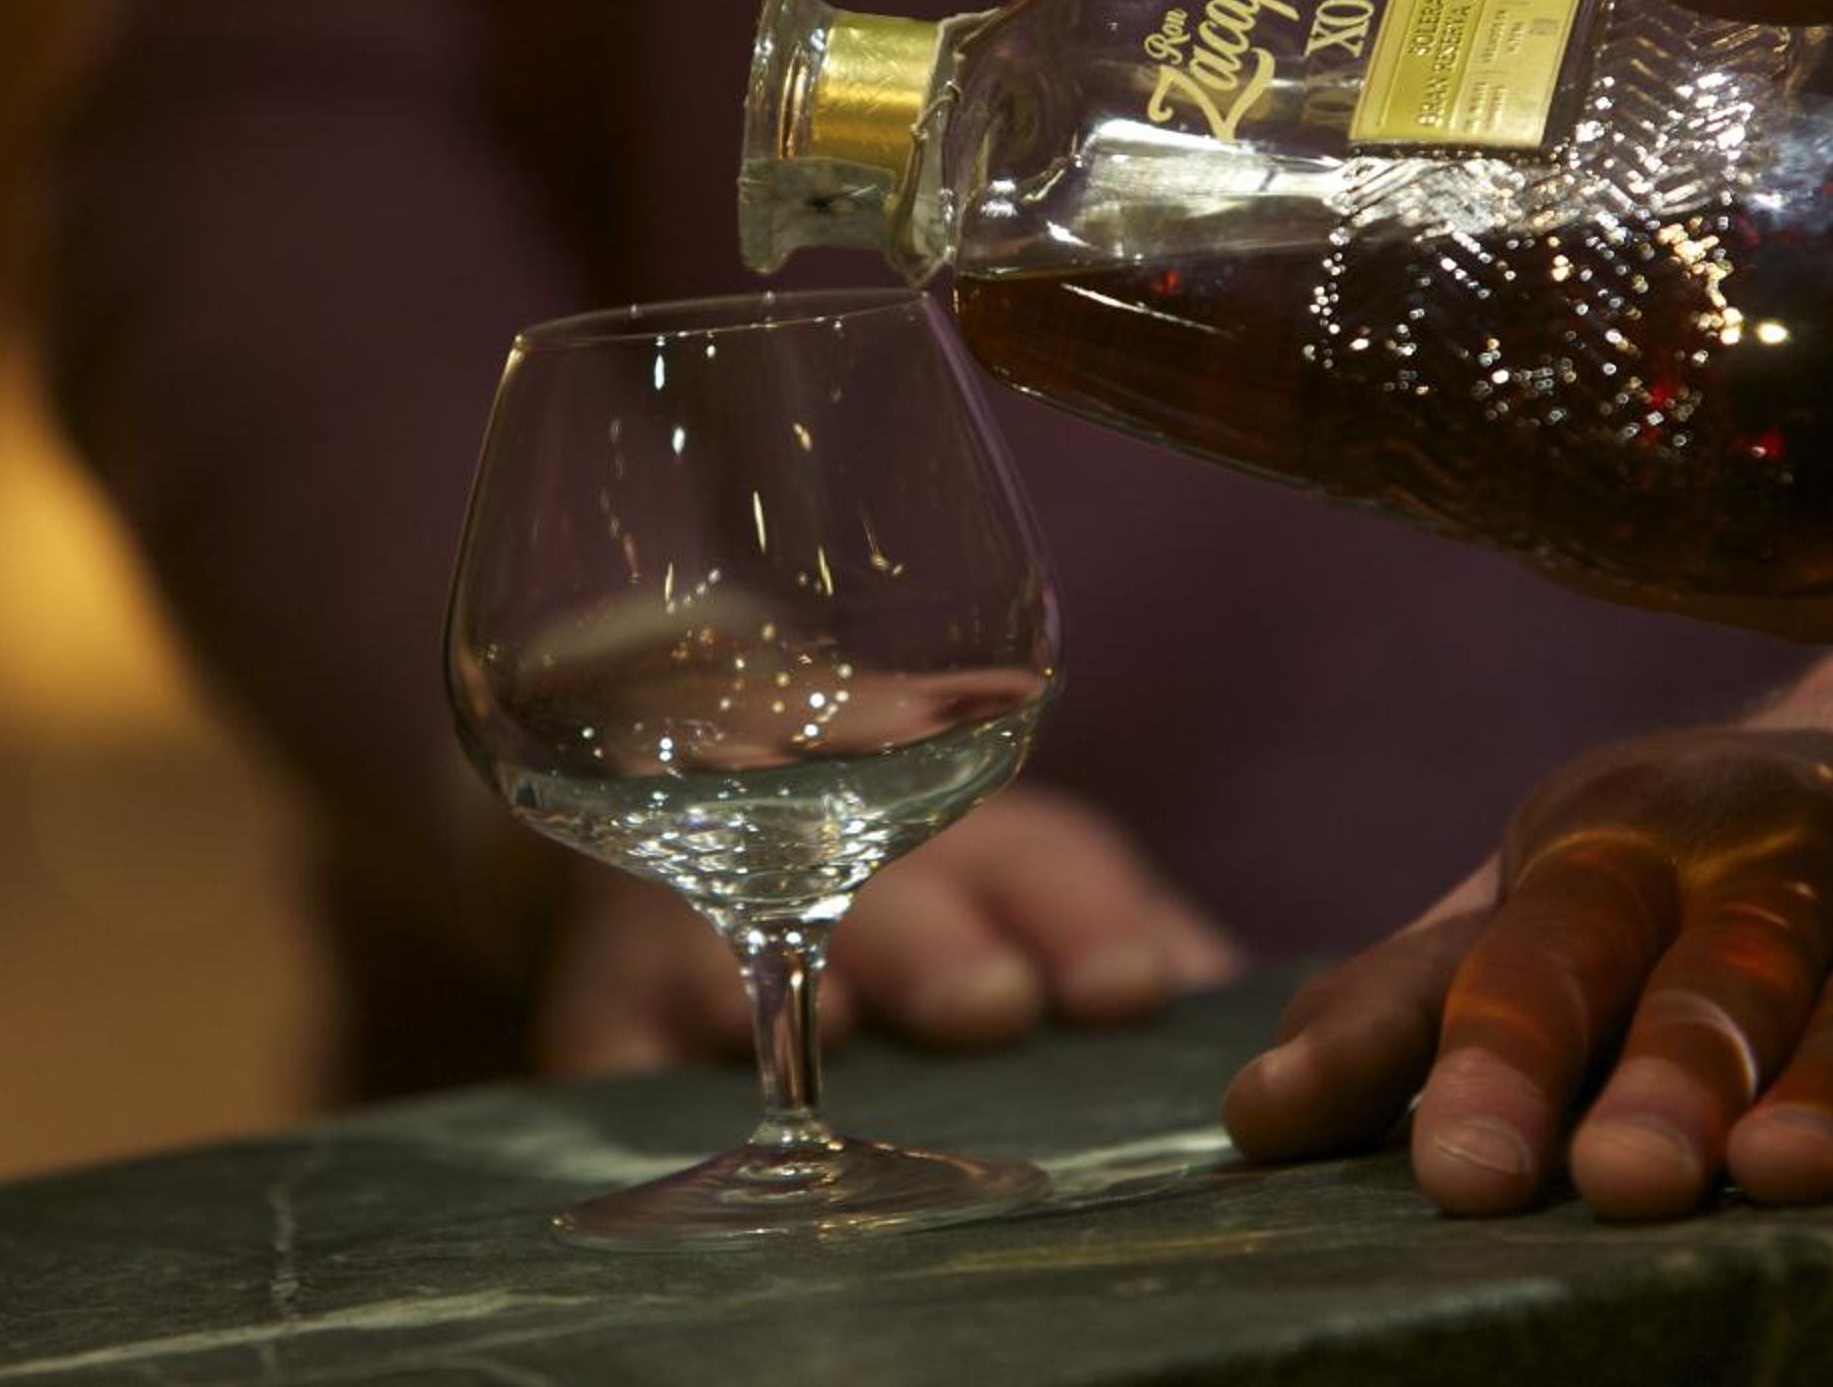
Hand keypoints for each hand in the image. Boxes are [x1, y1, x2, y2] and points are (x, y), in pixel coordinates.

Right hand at [532, 781, 1241, 1073]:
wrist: (673, 751)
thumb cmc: (897, 850)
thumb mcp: (1010, 862)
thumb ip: (1104, 923)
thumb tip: (1224, 992)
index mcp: (969, 830)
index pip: (1044, 861)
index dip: (1088, 919)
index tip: (1130, 987)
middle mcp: (843, 851)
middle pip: (892, 892)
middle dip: (943, 948)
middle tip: (991, 1004)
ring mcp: (712, 909)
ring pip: (752, 934)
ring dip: (797, 986)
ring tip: (833, 1029)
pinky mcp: (608, 989)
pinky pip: (610, 1028)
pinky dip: (637, 1054)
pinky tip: (665, 1081)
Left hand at [1222, 644, 1832, 1218]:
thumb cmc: (1702, 873)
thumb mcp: (1546, 907)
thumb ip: (1408, 1007)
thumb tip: (1252, 1121)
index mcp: (1622, 833)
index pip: (1543, 949)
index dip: (1495, 1059)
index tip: (1455, 1173)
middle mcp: (1780, 838)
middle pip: (1712, 969)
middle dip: (1665, 1072)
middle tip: (1618, 1181)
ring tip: (1784, 1173)